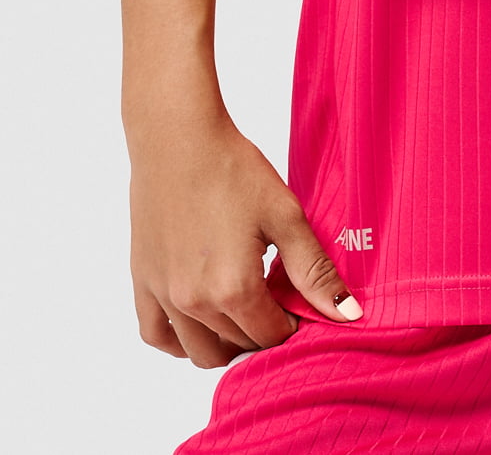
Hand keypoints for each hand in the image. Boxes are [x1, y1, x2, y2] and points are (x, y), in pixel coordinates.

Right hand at [128, 117, 359, 366]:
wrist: (179, 139)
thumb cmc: (233, 169)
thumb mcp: (286, 216)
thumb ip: (315, 271)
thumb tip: (348, 313)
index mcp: (234, 289)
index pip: (271, 335)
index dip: (292, 323)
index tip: (299, 302)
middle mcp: (194, 302)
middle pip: (237, 344)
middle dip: (262, 331)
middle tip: (276, 300)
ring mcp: (164, 295)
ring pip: (198, 351)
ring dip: (225, 343)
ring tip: (244, 311)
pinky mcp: (143, 281)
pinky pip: (156, 335)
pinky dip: (179, 340)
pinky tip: (201, 322)